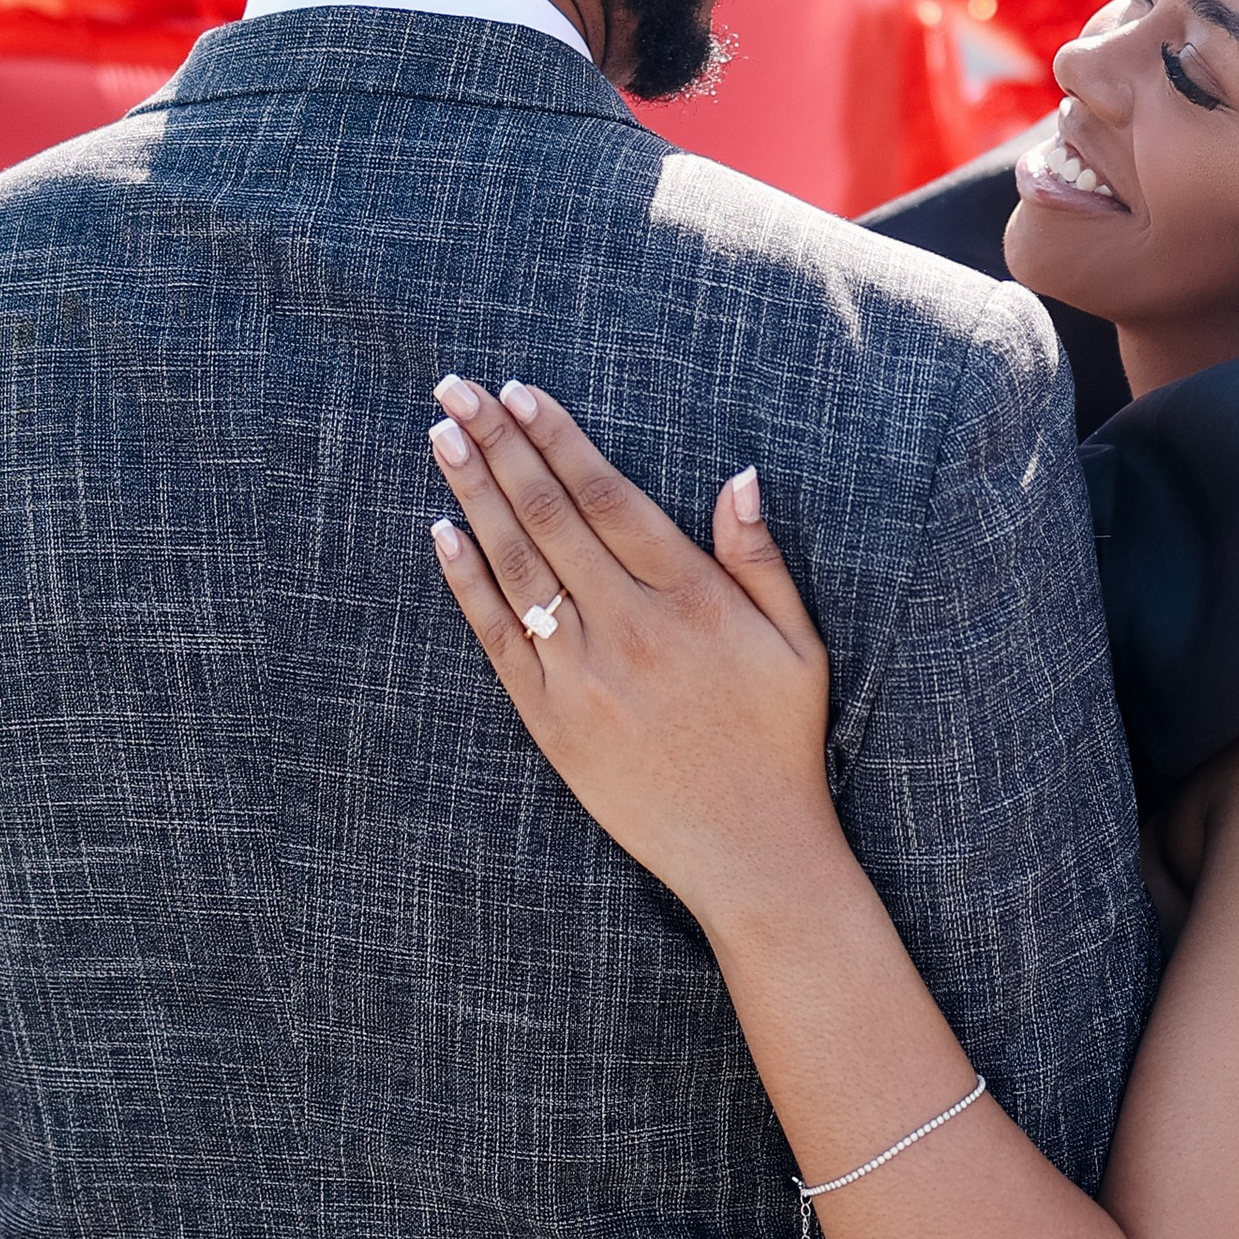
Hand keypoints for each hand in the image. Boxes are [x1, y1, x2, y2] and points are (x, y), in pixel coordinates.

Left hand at [425, 377, 843, 927]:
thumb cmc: (780, 741)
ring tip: (440, 436)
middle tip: (455, 389)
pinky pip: (499, 637)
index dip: (558, 439)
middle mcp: (630, 628)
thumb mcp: (797, 644)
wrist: (751, 850)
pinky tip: (442, 531)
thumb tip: (738, 476)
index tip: (519, 392)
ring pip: (516, 565)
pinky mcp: (551, 720)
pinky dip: (467, 582)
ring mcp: (583, 675)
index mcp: (691, 598)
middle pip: (549, 515)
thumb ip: (760, 558)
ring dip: (473, 495)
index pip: (606, 496)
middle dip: (499, 445)